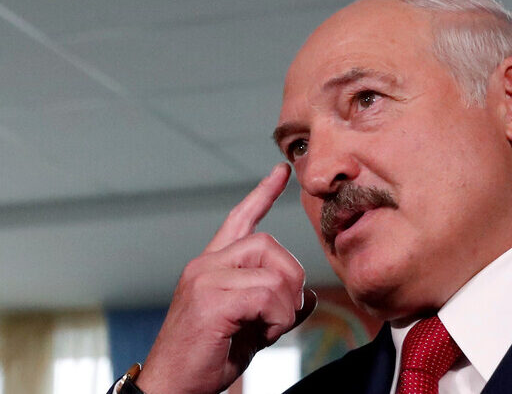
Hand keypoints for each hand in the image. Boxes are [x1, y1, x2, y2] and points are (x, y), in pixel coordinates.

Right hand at [135, 163, 316, 393]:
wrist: (172, 389)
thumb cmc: (208, 359)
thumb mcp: (250, 326)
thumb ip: (275, 305)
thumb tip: (306, 295)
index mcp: (211, 266)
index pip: (239, 219)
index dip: (263, 194)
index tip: (282, 172)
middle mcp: (205, 265)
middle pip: (269, 244)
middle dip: (289, 278)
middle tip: (280, 315)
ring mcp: (205, 279)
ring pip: (273, 269)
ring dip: (284, 304)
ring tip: (267, 328)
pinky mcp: (210, 299)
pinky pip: (267, 294)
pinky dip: (277, 317)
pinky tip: (261, 333)